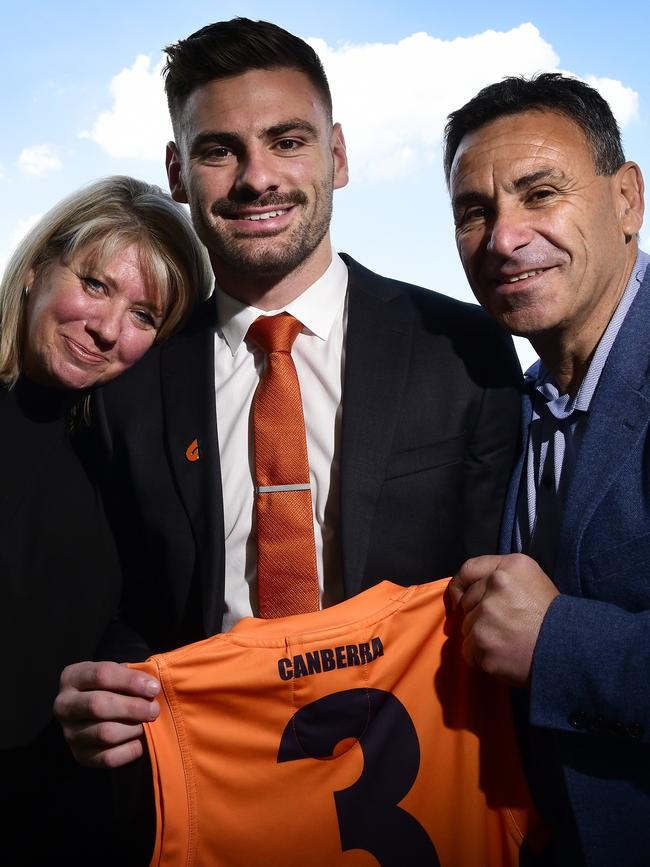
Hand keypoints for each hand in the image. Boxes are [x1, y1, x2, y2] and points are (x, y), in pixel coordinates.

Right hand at [54, 661, 159, 767]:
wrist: (96, 710)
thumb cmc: (113, 686)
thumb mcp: (117, 672)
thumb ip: (133, 675)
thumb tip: (153, 686)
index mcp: (72, 677)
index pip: (102, 675)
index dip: (131, 681)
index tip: (154, 688)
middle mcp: (64, 705)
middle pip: (98, 705)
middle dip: (132, 707)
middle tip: (154, 709)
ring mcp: (69, 733)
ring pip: (104, 733)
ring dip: (133, 729)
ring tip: (148, 723)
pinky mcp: (79, 756)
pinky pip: (107, 758)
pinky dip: (130, 750)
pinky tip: (140, 741)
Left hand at [446, 553, 558, 686]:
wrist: (569, 652)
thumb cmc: (552, 618)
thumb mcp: (532, 580)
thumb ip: (500, 577)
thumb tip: (465, 592)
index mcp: (509, 567)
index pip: (468, 569)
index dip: (460, 586)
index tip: (459, 599)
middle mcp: (495, 585)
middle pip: (467, 602)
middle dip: (478, 615)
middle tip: (505, 627)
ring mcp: (486, 615)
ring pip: (466, 628)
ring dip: (481, 637)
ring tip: (508, 642)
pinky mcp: (482, 642)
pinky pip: (468, 651)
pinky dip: (481, 657)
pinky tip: (503, 656)